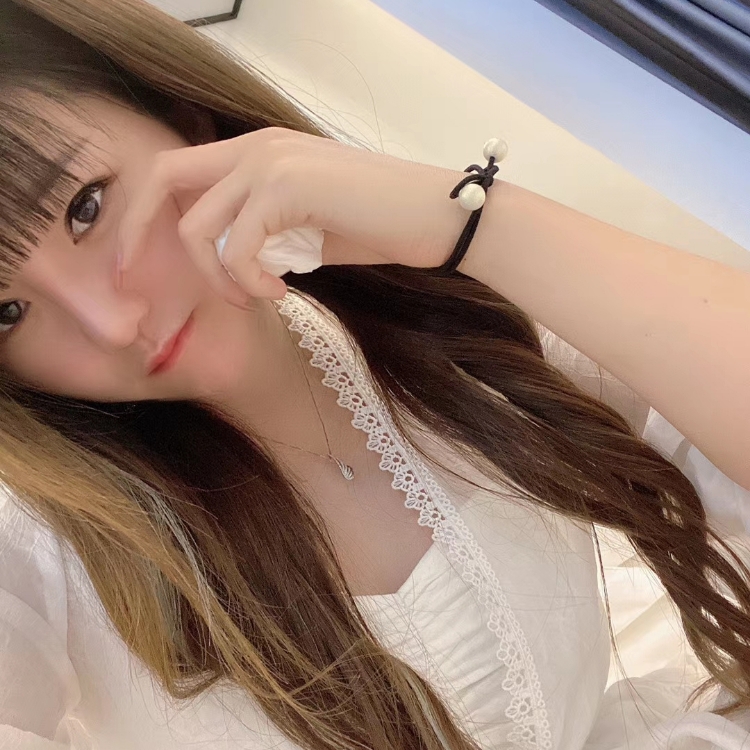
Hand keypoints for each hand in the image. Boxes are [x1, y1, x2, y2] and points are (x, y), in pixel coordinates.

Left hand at [117, 127, 467, 302]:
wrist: (438, 217)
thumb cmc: (381, 224)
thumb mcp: (307, 228)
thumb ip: (265, 234)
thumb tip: (233, 264)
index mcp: (259, 150)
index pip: (180, 173)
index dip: (149, 217)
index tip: (144, 265)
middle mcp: (257, 146)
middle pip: (165, 180)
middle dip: (139, 234)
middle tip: (142, 284)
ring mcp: (271, 160)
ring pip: (198, 226)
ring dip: (217, 277)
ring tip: (254, 298)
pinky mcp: (288, 186)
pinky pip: (238, 247)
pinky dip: (249, 282)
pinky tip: (282, 294)